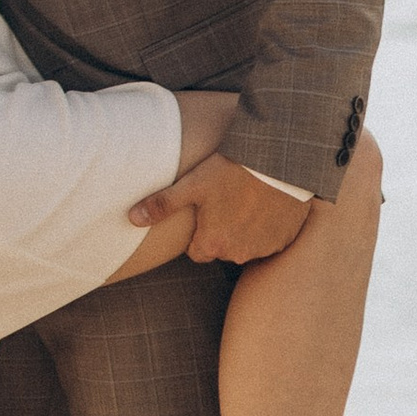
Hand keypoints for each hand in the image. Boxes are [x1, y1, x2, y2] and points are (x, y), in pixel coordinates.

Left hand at [126, 154, 308, 264]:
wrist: (278, 162)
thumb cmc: (232, 170)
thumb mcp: (192, 183)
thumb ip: (162, 204)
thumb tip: (132, 218)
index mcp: (213, 244)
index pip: (196, 252)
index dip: (198, 232)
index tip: (205, 211)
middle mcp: (238, 253)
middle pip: (222, 249)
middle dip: (221, 231)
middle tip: (225, 201)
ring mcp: (264, 248)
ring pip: (246, 245)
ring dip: (244, 230)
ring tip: (246, 200)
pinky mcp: (284, 239)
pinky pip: (270, 239)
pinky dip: (266, 227)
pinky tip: (265, 204)